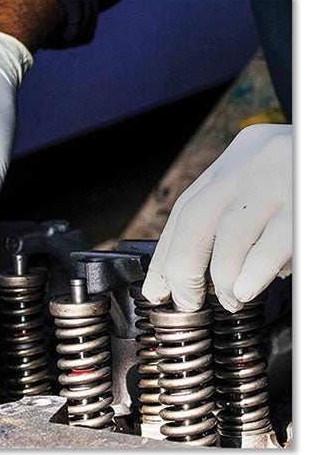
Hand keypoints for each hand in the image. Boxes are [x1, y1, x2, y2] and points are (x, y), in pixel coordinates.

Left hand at [142, 124, 291, 311]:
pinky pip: (268, 249)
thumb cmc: (305, 179)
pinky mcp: (308, 206)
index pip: (186, 206)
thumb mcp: (270, 183)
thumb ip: (241, 214)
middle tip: (186, 300)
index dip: (165, 252)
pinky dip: (251, 276)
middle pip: (196, 220)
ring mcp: (285, 178)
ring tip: (230, 298)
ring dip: (222, 279)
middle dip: (181, 269)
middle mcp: (256, 160)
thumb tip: (209, 268)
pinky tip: (250, 288)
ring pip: (229, 238)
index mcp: (240, 154)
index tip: (156, 285)